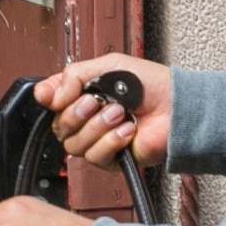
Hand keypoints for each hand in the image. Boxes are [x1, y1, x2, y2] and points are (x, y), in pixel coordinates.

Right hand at [35, 54, 174, 167]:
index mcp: (83, 95)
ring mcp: (98, 140)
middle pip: (59, 126)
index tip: (54, 97)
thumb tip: (47, 95)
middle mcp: (87, 119)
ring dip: (98, 127)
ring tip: (120, 113)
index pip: (51, 101)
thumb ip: (73, 76)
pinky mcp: (112, 159)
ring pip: (74, 144)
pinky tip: (128, 130)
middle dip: (77, 113)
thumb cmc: (152, 85)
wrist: (178, 107)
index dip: (48, 99)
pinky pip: (96, 156)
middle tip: (98, 101)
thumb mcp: (109, 65)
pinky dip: (112, 141)